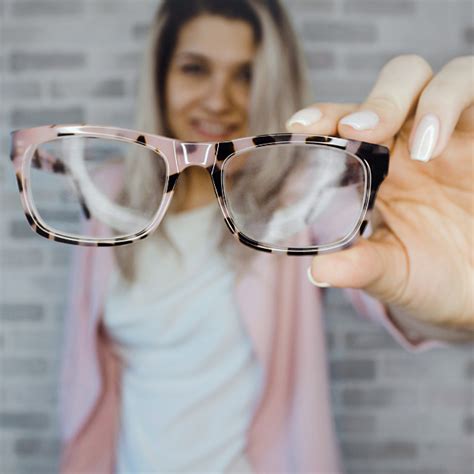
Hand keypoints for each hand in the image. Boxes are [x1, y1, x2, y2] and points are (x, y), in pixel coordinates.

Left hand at [287, 55, 473, 331]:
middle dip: (379, 100)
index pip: (349, 122)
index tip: (299, 127)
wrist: (473, 291)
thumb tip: (318, 271)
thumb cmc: (430, 275)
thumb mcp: (392, 273)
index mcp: (380, 166)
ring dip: (433, 102)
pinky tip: (441, 145)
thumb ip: (359, 266)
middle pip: (398, 83)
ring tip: (423, 150)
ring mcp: (459, 137)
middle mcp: (416, 142)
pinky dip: (462, 108)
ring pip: (452, 78)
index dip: (325, 115)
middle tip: (356, 130)